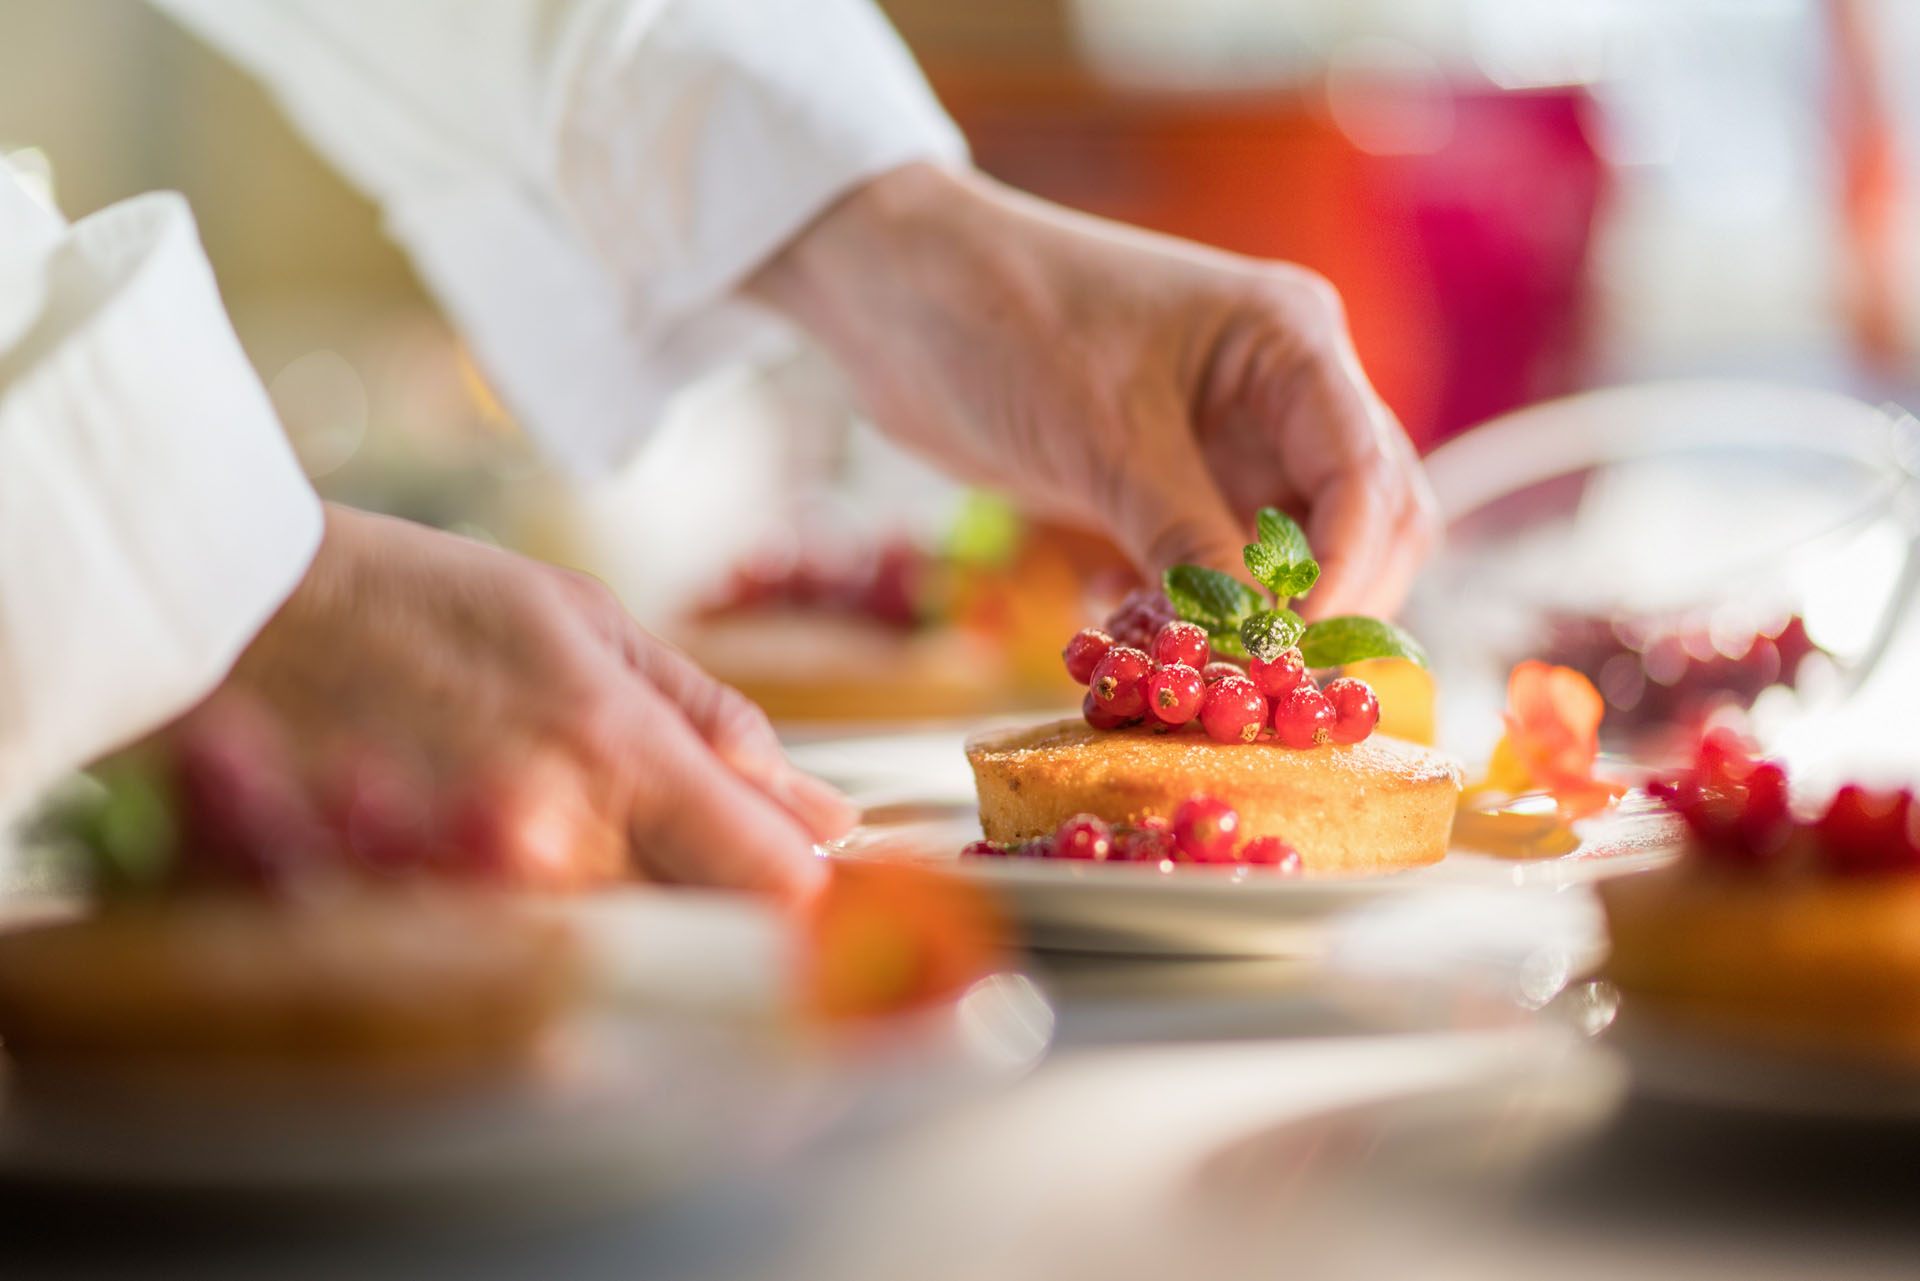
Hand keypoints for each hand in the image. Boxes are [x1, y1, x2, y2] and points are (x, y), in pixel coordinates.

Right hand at [186, 505, 853, 901]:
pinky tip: (506, 849)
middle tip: (674, 832)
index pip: (769, 877)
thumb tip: (818, 811)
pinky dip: (544, 917)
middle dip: (716, 892)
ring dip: (626, 900)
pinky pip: (529, 955)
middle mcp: (561, 840)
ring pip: (620, 944)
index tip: (797, 865)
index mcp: (618, 751)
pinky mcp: (423, 925)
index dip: (801, 881)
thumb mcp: (590, 621)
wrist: (245, 619)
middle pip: (702, 926)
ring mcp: (487, 895)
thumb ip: (712, 721)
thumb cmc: (420, 602)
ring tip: (556, 816)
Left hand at [749, 164, 1437, 618]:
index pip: (1369, 474)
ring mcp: (1233, 438)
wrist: (897, 297)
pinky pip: (1225, 564)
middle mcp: (1285, 390)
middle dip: (1329, 603)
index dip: (1345, 572)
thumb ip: (1190, 543)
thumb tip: (1255, 646)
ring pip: (1297, 552)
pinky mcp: (1176, 481)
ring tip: (1203, 662)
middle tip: (1263, 678)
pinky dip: (1203, 608)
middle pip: (1365, 519)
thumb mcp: (1106, 439)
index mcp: (1293, 342)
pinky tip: (1150, 630)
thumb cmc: (1006, 325)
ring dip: (1264, 616)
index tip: (1291, 648)